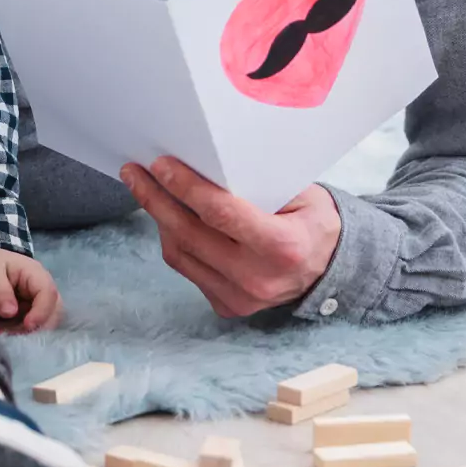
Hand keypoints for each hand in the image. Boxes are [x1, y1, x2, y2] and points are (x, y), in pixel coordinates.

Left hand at [0, 249, 62, 332]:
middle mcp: (42, 288)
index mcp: (35, 274)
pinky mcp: (29, 312)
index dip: (41, 312)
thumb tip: (11, 313)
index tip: (26, 325)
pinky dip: (16, 332)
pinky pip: (30, 326)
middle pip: (53, 312)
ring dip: (23, 332)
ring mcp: (37, 301)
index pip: (49, 294)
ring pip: (43, 323)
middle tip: (7, 332)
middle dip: (33, 327)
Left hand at [121, 157, 340, 317]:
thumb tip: (203, 158)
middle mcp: (258, 278)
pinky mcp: (228, 307)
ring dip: (159, 220)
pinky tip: (169, 219)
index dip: (185, 186)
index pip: (220, 213)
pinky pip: (188, 269)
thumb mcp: (302, 193)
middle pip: (189, 234)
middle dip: (155, 199)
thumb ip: (257, 181)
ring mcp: (240, 298)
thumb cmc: (312, 220)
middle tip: (133, 172)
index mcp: (281, 246)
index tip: (160, 164)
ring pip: (180, 254)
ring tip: (147, 190)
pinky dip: (175, 241)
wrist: (332, 268)